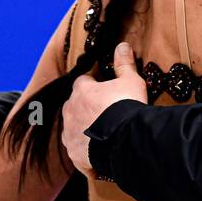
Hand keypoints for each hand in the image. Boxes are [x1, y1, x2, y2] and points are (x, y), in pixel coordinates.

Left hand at [61, 43, 146, 175]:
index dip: (94, 85)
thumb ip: (124, 64)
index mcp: (82, 90)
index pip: (83, 82)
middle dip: (87, 108)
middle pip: (76, 105)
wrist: (125, 141)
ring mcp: (70, 133)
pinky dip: (86, 153)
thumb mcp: (131, 81)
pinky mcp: (74, 153)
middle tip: (106, 114)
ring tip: (104, 135)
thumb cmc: (126, 107)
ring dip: (84, 130)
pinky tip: (100, 155)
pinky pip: (78, 151)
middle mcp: (70, 110)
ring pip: (74, 128)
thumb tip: (122, 45)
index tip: (105, 90)